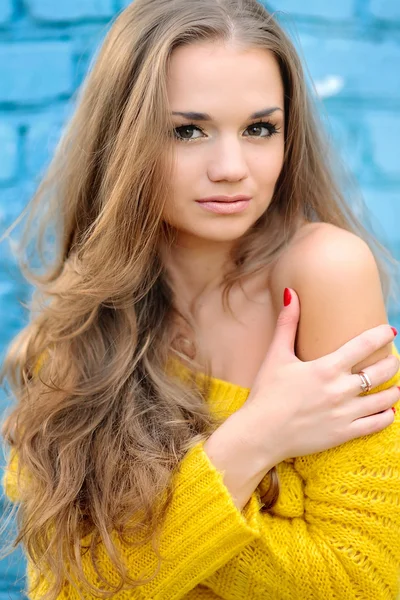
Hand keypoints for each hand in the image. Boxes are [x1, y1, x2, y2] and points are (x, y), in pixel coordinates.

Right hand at [238, 288, 398, 463]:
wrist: (260, 433)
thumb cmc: (266, 393)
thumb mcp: (276, 355)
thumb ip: (287, 324)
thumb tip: (290, 293)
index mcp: (326, 368)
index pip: (364, 345)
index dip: (381, 335)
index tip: (390, 332)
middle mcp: (340, 390)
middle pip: (381, 372)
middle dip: (393, 363)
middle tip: (393, 359)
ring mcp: (345, 413)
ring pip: (384, 399)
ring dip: (393, 390)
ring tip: (396, 386)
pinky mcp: (344, 433)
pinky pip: (376, 424)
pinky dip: (387, 416)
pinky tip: (388, 411)